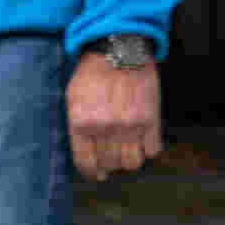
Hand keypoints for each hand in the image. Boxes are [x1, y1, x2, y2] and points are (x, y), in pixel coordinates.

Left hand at [68, 51, 161, 179]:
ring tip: (125, 151)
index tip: (95, 175)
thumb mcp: (72, 99)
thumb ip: (76, 127)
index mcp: (82, 124)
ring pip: (132, 163)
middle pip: (110, 165)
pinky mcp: (152, 119)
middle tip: (110, 159)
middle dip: (108, 166)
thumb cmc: (91, 74)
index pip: (86, 163)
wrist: (120, 49)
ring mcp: (131, 125)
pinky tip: (142, 140)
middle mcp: (106, 128)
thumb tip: (85, 156)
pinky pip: (153, 150)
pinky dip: (148, 150)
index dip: (90, 173)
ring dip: (128, 161)